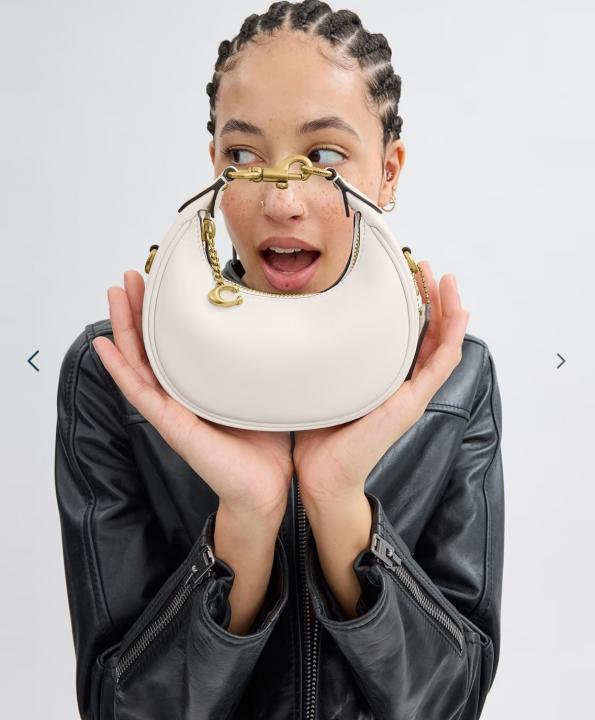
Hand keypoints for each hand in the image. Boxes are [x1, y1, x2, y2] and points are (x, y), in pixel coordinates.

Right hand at [92, 270, 291, 520]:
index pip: (176, 343)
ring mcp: (172, 410)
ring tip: (116, 295)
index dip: (165, 313)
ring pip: (139, 362)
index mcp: (201, 386)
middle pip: (151, 346)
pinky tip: (106, 347)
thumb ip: (263, 364)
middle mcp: (181, 395)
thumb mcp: (264, 392)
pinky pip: (140, 393)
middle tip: (133, 274)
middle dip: (140, 310)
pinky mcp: (172, 426)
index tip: (162, 280)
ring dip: (125, 328)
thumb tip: (282, 328)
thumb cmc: (267, 445)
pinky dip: (120, 370)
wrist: (266, 490)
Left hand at [293, 261, 469, 505]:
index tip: (403, 273)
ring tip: (445, 279)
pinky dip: (453, 338)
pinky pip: (442, 364)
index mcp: (382, 378)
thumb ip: (325, 359)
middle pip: (427, 333)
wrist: (323, 475)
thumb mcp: (323, 384)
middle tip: (424, 265)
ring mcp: (411, 393)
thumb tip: (303, 324)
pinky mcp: (413, 402)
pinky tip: (459, 314)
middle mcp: (402, 383)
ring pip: (441, 343)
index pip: (405, 334)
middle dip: (430, 297)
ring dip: (447, 310)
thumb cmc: (318, 435)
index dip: (409, 303)